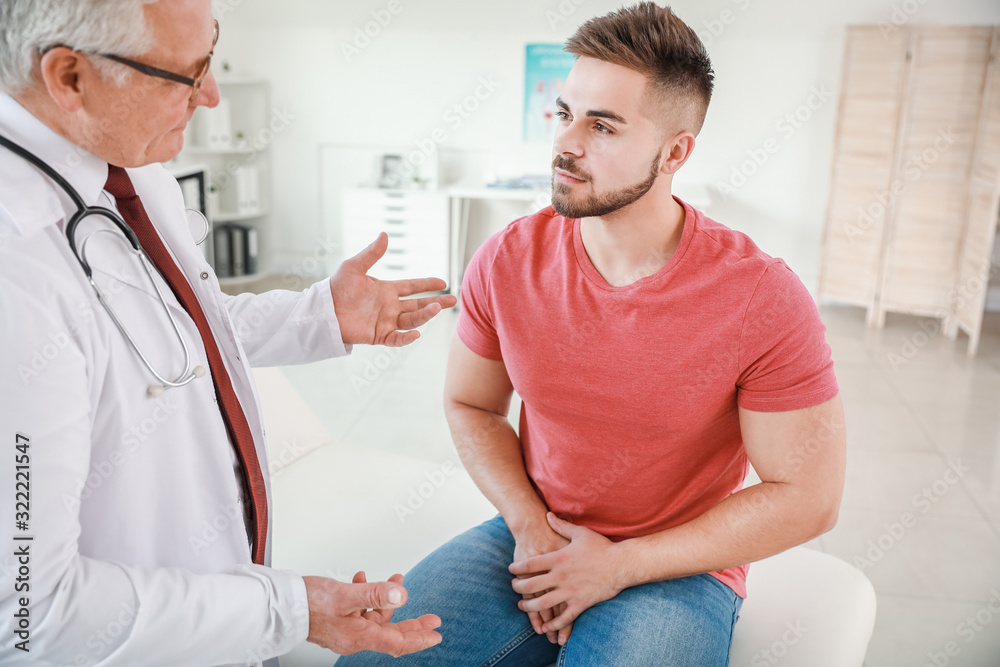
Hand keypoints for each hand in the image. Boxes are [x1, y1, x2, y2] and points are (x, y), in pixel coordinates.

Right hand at [304, 572, 441, 656]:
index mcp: (358, 637)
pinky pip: (360, 611)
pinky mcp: (337, 620)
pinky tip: (365, 580)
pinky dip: (368, 596)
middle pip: (391, 633)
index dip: (419, 638)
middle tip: (431, 619)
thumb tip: (402, 594)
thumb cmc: (308, 602)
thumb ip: (375, 594)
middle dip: (413, 624)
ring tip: (396, 579)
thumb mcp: (346, 595)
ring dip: (387, 600)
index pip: (397, 642)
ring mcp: (345, 629)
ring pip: (375, 618)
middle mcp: (353, 637)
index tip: (436, 634)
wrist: (280, 604)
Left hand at [330, 233, 457, 345]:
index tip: (443, 283)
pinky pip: (396, 339)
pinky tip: (416, 334)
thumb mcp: (354, 267)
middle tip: (452, 300)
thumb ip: (372, 254)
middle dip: (436, 303)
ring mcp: (385, 322)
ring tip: (436, 309)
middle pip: (418, 305)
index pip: (412, 287)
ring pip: (411, 320)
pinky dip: (406, 338)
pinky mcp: (377, 336)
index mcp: (386, 290)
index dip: (428, 285)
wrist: (323, 310)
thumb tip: (385, 234)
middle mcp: (389, 306)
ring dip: (424, 315)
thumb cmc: (336, 287)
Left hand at [509, 513, 626, 635]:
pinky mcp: (581, 603)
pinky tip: (546, 627)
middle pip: (531, 585)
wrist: (622, 564)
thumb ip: (561, 526)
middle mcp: (561, 576)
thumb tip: (548, 515)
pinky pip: (564, 617)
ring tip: (523, 606)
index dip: (517, 568)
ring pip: (543, 604)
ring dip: (530, 607)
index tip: (511, 570)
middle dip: (518, 588)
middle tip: (514, 588)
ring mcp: (570, 591)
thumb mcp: (580, 533)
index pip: (530, 565)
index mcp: (558, 559)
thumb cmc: (602, 547)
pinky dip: (553, 623)